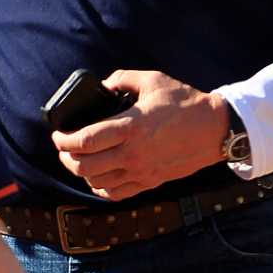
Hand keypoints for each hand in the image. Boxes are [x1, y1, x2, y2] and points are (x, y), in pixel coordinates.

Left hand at [52, 69, 230, 199]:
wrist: (215, 130)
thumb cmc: (185, 103)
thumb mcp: (153, 80)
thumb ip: (122, 79)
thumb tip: (103, 86)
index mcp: (130, 127)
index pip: (84, 141)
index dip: (63, 140)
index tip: (57, 134)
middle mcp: (132, 153)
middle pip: (83, 166)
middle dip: (66, 158)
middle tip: (64, 148)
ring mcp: (140, 171)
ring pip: (96, 183)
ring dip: (81, 173)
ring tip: (79, 160)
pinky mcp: (149, 182)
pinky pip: (115, 194)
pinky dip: (100, 187)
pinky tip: (99, 175)